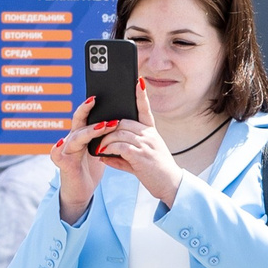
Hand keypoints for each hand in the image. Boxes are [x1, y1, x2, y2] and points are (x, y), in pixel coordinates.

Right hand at [51, 96, 112, 221]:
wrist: (81, 191)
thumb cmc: (91, 170)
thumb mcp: (102, 151)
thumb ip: (107, 138)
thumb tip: (122, 121)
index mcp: (82, 134)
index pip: (86, 115)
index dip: (91, 105)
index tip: (101, 93)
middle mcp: (72, 138)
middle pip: (78, 120)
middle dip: (86, 109)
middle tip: (96, 99)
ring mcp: (66, 150)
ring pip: (76, 135)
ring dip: (89, 130)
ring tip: (104, 126)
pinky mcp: (63, 163)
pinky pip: (59, 153)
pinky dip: (61, 147)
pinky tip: (64, 142)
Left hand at [89, 77, 185, 206]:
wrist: (171, 186)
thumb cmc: (156, 173)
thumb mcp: (141, 160)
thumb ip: (123, 155)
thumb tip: (103, 153)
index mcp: (151, 132)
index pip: (145, 109)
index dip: (141, 95)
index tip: (138, 81)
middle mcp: (150, 135)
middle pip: (123, 121)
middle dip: (108, 127)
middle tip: (96, 132)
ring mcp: (146, 144)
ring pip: (119, 133)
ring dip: (105, 139)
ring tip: (98, 146)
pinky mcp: (140, 155)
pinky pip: (119, 146)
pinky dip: (108, 148)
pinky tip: (101, 153)